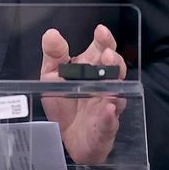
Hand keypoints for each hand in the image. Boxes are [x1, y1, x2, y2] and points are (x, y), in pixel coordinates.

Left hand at [40, 24, 127, 164]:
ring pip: (117, 95)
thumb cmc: (63, 104)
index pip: (103, 50)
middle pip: (115, 70)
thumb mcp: (52, 76)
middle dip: (113, 61)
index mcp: (92, 69)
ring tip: (109, 77)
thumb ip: (54, 55)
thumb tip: (51, 34)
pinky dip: (110, 117)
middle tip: (107, 54)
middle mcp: (104, 86)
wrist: (64, 137)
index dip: (104, 40)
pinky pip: (110, 123)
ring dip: (114, 86)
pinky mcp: (105, 129)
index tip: (101, 31)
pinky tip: (108, 109)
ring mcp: (107, 107)